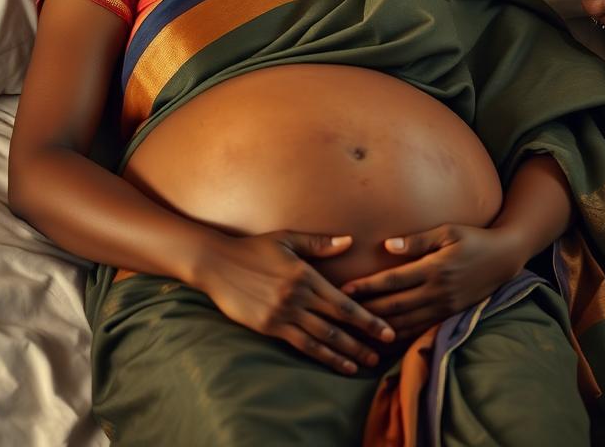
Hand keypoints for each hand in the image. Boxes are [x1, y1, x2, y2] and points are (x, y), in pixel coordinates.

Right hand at [198, 230, 395, 374]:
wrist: (218, 263)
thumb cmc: (253, 248)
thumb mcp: (287, 239)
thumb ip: (319, 243)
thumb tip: (349, 241)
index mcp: (305, 275)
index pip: (343, 302)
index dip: (367, 318)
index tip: (387, 329)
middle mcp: (297, 297)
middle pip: (337, 323)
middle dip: (364, 339)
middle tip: (386, 350)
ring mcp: (282, 314)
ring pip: (322, 338)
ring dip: (346, 353)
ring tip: (365, 363)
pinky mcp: (269, 327)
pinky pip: (301, 345)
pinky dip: (322, 356)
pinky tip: (337, 364)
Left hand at [339, 224, 524, 340]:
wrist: (504, 258)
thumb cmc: (472, 239)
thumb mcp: (447, 231)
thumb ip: (416, 241)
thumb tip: (387, 246)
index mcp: (435, 268)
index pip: (394, 280)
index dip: (368, 286)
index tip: (346, 289)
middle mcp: (439, 292)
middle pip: (396, 306)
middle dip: (368, 310)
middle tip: (342, 313)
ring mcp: (446, 307)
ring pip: (407, 323)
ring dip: (381, 327)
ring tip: (357, 330)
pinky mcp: (451, 315)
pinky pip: (421, 329)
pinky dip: (402, 335)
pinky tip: (385, 338)